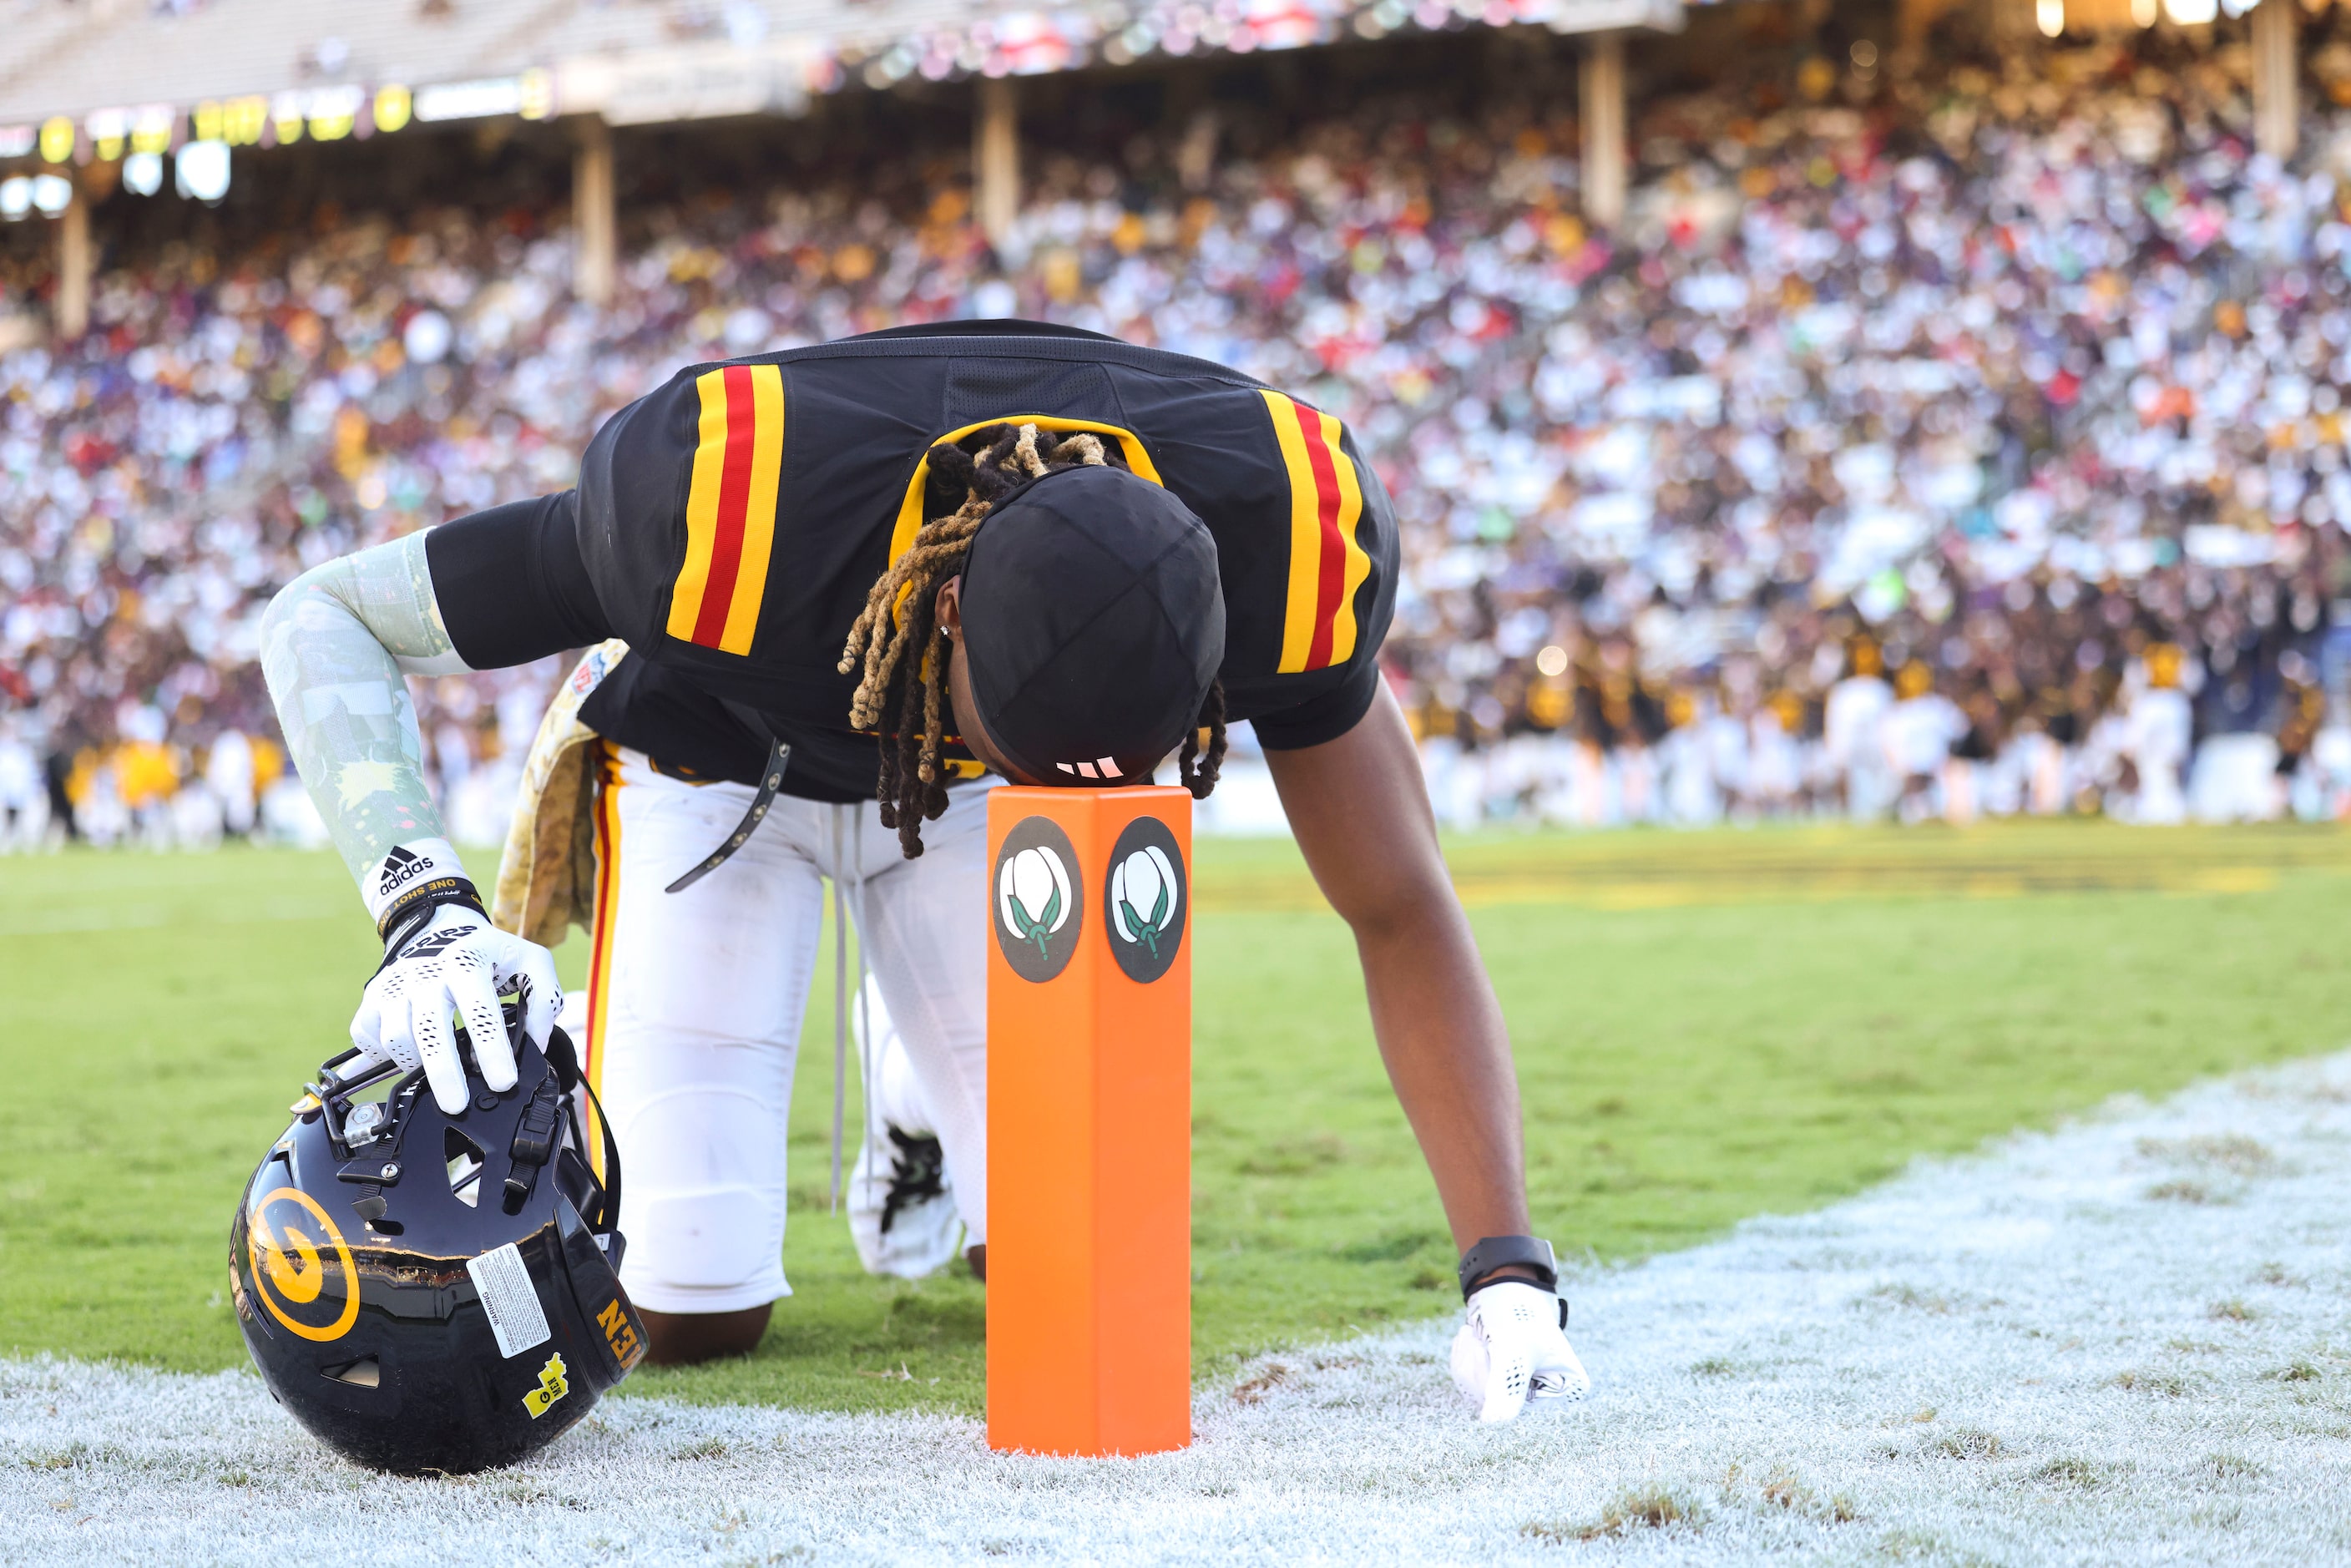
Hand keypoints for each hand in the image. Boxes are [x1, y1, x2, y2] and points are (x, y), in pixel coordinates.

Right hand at [349, 905, 560, 1114]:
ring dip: (416, 1065)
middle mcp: (425, 973)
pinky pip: (369, 1039)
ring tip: (436, 1075)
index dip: (492, 1051)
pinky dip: (386, 1056)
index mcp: (467, 962)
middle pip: (429, 1031)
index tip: (503, 1082)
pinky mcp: (371, 999)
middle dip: (444, 1073)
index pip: (480, 1012)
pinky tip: (409, 1056)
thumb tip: (536, 1045)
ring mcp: (393, 986)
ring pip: (396, 1039)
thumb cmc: (486, 953)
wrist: (437, 927)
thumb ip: (544, 1001)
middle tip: (457, 1106)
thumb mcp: (530, 962)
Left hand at [1448, 1279, 1589, 1422]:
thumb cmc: (1516, 1315)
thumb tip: (1492, 1423)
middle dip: (1479, 1368)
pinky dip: (1464, 1360)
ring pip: (1480, 1396)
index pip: (1519, 1405)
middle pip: (1497, 1405)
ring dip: (1468, 1360)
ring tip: (1477, 1336)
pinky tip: (1472, 1340)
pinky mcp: (1499, 1385)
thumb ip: (1504, 1386)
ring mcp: (1520, 1392)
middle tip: (1483, 1340)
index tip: (1502, 1346)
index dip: (1499, 1377)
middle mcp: (1546, 1396)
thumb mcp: (1511, 1350)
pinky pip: (1470, 1386)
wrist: (1500, 1288)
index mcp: (1567, 1388)